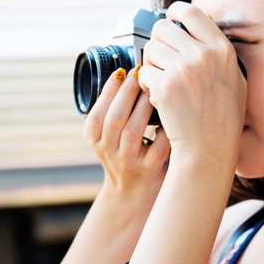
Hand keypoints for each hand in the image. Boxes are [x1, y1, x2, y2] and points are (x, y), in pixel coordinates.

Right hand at [83, 67, 170, 197]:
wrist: (133, 191)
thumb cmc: (124, 151)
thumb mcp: (107, 134)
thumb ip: (112, 109)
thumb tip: (127, 72)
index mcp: (93, 140)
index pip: (96, 114)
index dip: (108, 92)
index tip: (121, 72)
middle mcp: (108, 152)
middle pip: (114, 120)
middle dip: (127, 93)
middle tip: (139, 73)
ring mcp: (129, 162)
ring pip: (133, 132)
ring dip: (144, 106)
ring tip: (154, 88)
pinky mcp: (150, 169)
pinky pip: (158, 144)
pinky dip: (164, 127)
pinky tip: (171, 113)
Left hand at [137, 1, 246, 168]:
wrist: (210, 148)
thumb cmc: (223, 118)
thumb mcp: (235, 79)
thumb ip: (218, 53)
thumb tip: (200, 27)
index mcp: (221, 49)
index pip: (191, 12)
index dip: (174, 11)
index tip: (168, 16)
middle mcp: (203, 55)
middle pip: (163, 28)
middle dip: (157, 42)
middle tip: (161, 60)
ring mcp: (183, 70)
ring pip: (150, 50)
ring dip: (151, 64)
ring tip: (162, 82)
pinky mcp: (164, 86)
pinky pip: (143, 73)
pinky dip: (146, 85)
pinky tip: (159, 97)